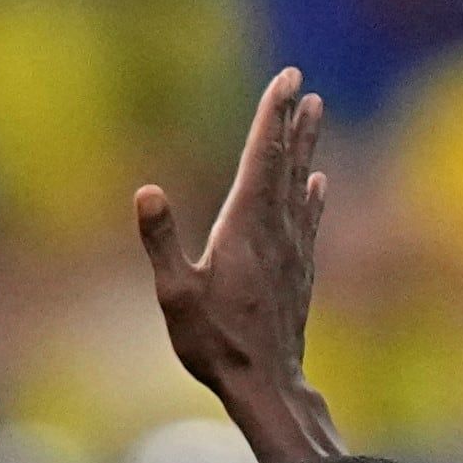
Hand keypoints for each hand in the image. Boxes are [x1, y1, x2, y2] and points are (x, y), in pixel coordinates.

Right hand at [134, 70, 328, 437]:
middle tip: (303, 85)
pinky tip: (317, 185)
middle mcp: (275, 230)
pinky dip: (312, 195)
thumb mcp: (175, 295)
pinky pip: (308, 220)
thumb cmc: (215, 344)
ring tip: (315, 115)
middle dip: (292, 122)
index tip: (287, 78)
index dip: (273, 115)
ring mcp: (292, 251)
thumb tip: (146, 190)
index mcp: (245, 226)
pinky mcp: (299, 272)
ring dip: (306, 149)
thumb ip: (161, 240)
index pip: (262, 157)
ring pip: (301, 186)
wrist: (267, 384)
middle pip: (286, 163)